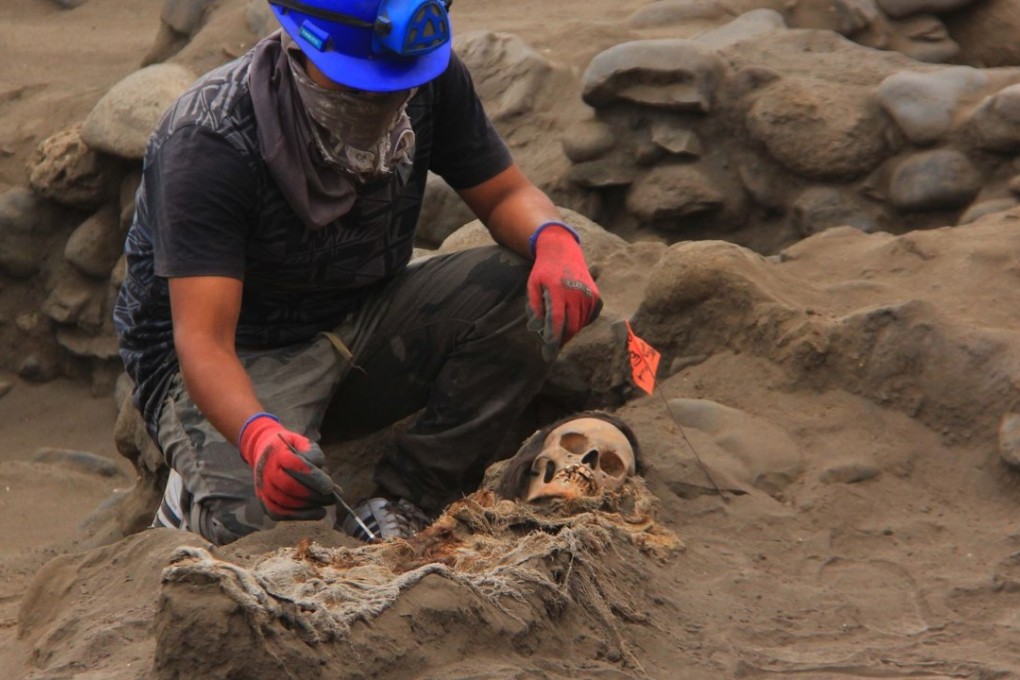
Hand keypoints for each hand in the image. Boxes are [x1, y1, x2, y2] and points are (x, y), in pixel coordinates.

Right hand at [237, 413, 334, 519]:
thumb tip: (322, 473)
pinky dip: (301, 516)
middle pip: (290, 486)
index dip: (313, 477)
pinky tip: (318, 513)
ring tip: (328, 503)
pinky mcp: (264, 502)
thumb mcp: (303, 443)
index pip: (295, 466)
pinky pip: (280, 514)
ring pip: (286, 502)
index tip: (330, 487)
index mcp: (277, 453)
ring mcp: (263, 488)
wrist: (266, 454)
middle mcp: (266, 471)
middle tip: (333, 497)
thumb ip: (313, 454)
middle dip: (314, 494)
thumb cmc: (291, 449)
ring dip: (310, 506)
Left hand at [526, 223, 602, 357]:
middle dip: (561, 340)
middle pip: (571, 326)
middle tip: (551, 346)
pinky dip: (579, 323)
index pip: (557, 321)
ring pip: (580, 324)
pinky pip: (588, 318)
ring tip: (558, 329)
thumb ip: (534, 307)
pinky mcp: (596, 296)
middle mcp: (576, 292)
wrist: (563, 251)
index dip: (552, 340)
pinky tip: (570, 317)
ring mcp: (589, 294)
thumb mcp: (532, 285)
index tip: (547, 355)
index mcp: (558, 290)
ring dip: (569, 331)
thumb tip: (538, 329)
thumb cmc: (543, 270)